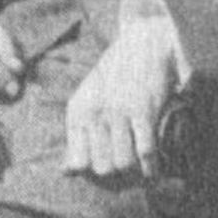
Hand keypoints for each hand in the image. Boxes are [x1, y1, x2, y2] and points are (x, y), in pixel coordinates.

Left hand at [61, 13, 185, 182]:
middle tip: (125, 164)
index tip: (104, 163)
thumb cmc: (115, 77)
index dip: (91, 169)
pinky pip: (146, 152)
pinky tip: (152, 169)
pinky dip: (151, 166)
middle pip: (102, 167)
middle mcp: (95, 113)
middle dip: (115, 169)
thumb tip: (65, 172)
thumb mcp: (87, 100)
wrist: (144, 45)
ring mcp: (119, 112)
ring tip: (138, 165)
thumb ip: (78, 135)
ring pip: (123, 163)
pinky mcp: (144, 110)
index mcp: (78, 113)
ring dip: (134, 169)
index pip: (78, 162)